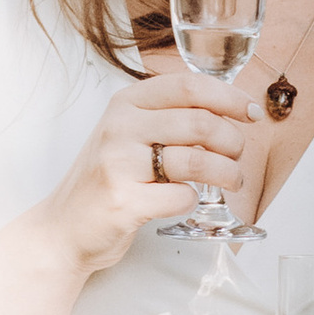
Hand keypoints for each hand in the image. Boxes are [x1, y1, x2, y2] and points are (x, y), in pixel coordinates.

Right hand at [45, 66, 255, 277]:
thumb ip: (168, 117)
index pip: (189, 86)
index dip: (229, 97)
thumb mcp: (129, 134)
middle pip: (200, 123)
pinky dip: (193, 201)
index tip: (251, 113)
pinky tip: (184, 201)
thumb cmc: (108, 180)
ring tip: (230, 181)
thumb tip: (230, 109)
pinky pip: (182, 197)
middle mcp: (119, 127)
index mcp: (126, 103)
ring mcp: (118, 163)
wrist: (63, 228)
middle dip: (232, 141)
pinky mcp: (123, 201)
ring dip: (226, 173)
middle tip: (237, 156)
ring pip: (197, 160)